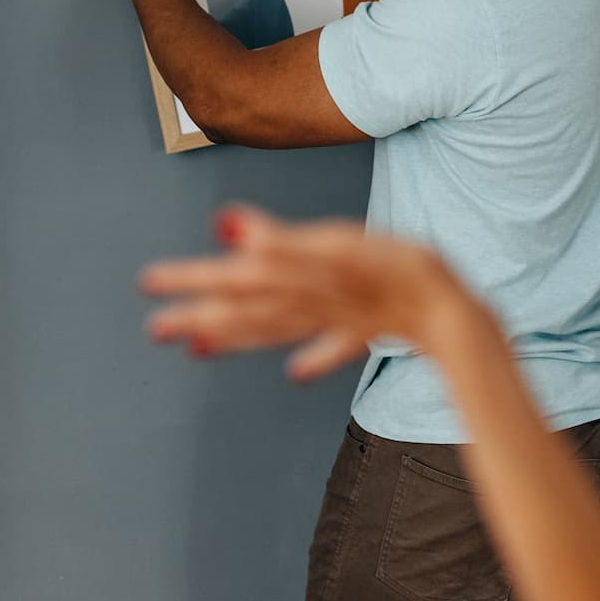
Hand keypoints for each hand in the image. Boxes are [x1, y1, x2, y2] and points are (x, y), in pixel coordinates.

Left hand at [142, 206, 481, 380]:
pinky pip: (328, 347)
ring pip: (275, 333)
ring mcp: (336, 322)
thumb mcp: (334, 246)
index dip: (189, 281)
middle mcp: (308, 308)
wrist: (450, 313)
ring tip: (201, 347)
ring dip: (237, 338)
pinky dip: (309, 358)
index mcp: (296, 285)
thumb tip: (224, 228)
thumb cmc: (395, 273)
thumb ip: (276, 242)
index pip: (229, 281)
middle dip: (198, 318)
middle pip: (243, 314)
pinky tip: (297, 372)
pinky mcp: (366, 328)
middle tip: (155, 328)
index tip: (149, 285)